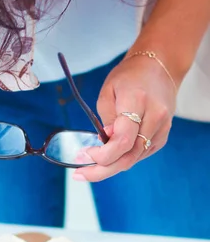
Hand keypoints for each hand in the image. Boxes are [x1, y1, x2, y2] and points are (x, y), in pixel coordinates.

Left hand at [74, 54, 176, 181]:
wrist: (160, 67)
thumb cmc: (129, 76)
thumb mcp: (107, 91)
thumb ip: (106, 117)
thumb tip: (105, 141)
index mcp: (138, 103)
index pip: (123, 140)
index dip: (102, 154)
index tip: (83, 155)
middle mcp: (155, 118)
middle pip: (129, 156)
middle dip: (102, 170)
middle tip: (79, 175)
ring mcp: (162, 128)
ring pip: (134, 159)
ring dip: (110, 167)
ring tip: (87, 169)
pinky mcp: (162, 135)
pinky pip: (140, 154)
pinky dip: (122, 159)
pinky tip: (106, 160)